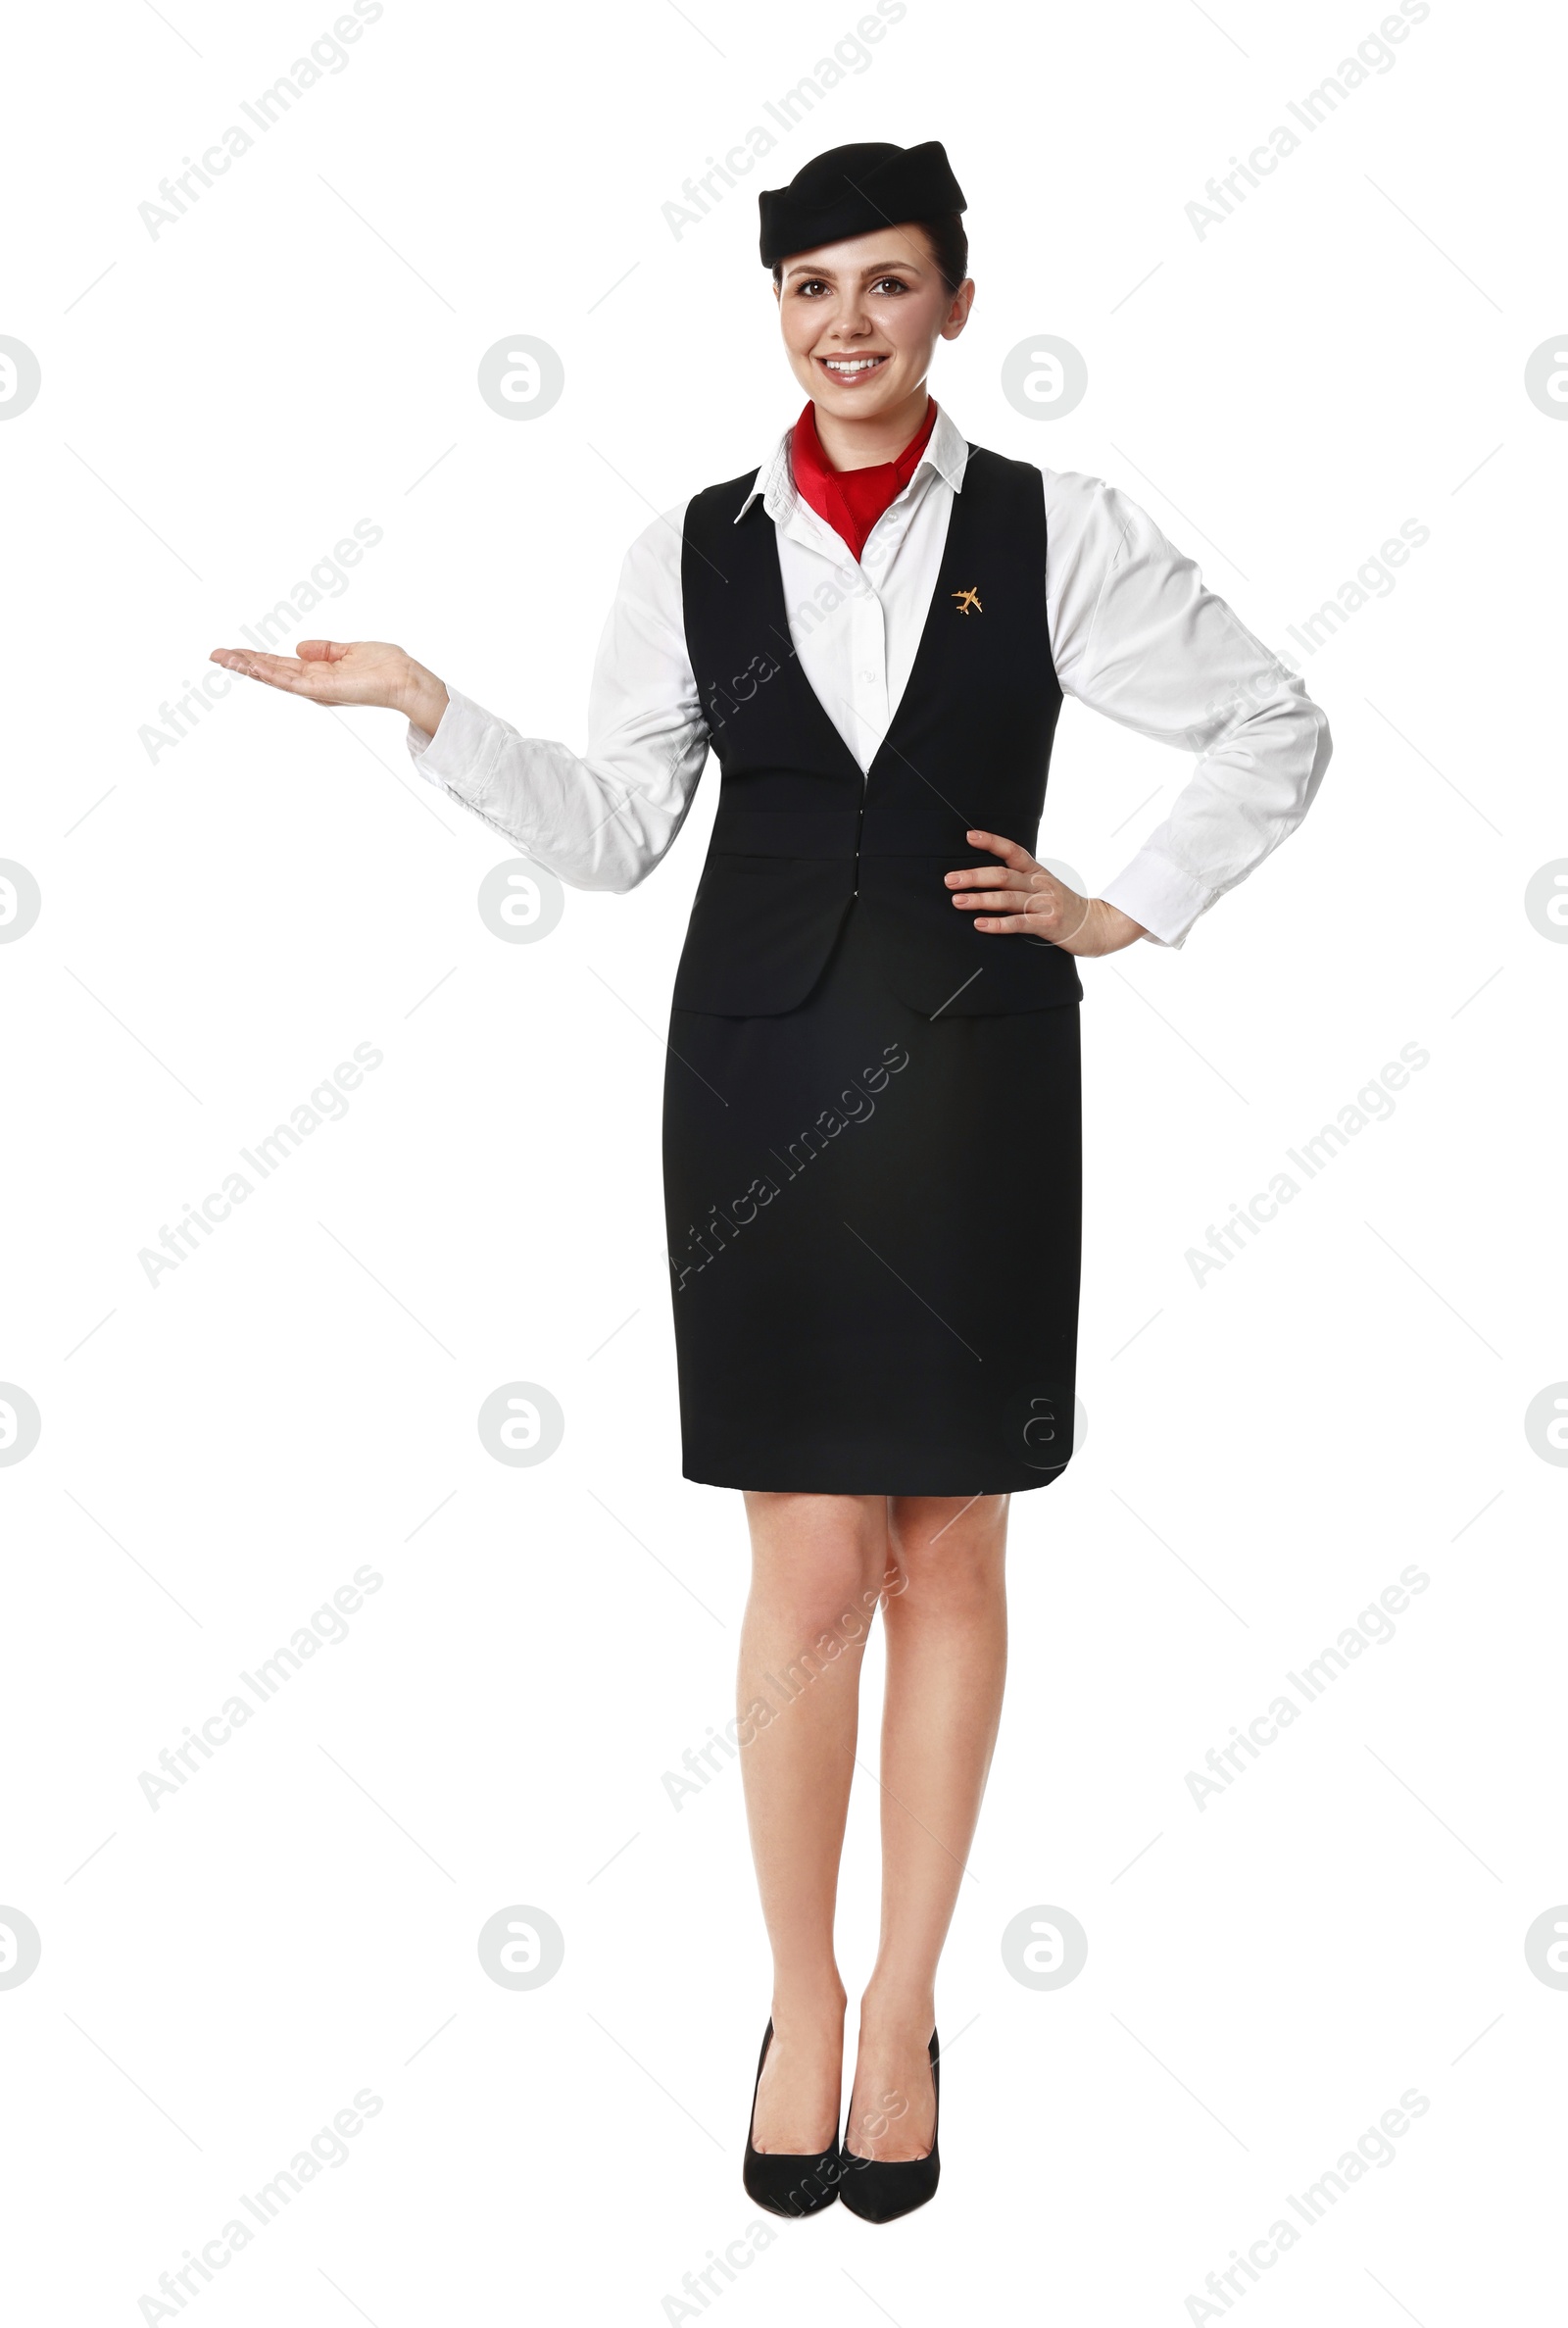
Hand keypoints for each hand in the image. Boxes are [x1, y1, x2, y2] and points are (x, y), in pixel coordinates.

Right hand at [208, 639, 448, 734]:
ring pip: (274, 677)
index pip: (280, 665)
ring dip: (248, 667)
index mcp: (317, 674)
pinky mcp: (322, 690)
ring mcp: (316, 689)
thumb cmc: (386, 666)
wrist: (406, 679)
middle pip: (271, 672)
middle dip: (243, 663)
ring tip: (222, 657)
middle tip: (214, 654)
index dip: (257, 658)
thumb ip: (324, 650)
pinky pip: (290, 682)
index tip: (233, 651)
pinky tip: (251, 667)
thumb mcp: (349, 651)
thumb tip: (299, 647)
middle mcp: (313, 684)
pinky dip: (269, 674)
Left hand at [945, 830, 1146, 956]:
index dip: (991, 842)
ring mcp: (1045, 903)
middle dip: (974, 876)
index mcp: (1037, 871)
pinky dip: (998, 924)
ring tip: (957, 901)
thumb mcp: (1044, 886)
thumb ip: (1020, 882)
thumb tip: (985, 878)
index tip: (969, 836)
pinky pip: (1019, 923)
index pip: (1012, 851)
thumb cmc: (1063, 907)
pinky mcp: (1049, 924)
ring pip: (1007, 899)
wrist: (1098, 926)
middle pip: (1003, 875)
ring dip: (979, 899)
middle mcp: (1040, 884)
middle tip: (950, 880)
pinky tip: (980, 925)